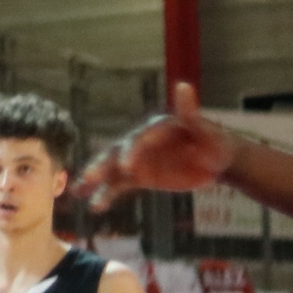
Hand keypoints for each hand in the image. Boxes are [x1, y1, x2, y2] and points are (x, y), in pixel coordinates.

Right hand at [80, 82, 238, 209]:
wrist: (215, 162)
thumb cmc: (213, 143)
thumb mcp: (207, 131)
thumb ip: (190, 112)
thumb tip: (183, 85)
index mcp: (154, 129)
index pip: (140, 140)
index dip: (132, 152)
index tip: (127, 167)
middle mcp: (139, 143)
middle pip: (117, 153)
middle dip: (103, 165)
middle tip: (90, 177)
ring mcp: (136, 160)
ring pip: (111, 169)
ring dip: (95, 179)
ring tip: (78, 190)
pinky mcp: (137, 176)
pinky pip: (118, 185)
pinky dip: (105, 195)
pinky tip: (94, 207)